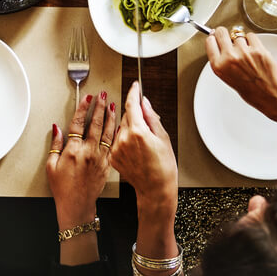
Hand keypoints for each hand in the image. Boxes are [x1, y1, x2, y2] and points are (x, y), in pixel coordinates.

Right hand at [47, 92, 116, 228]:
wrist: (77, 205)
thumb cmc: (63, 188)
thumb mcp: (51, 166)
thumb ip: (55, 145)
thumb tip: (57, 128)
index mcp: (73, 151)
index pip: (79, 123)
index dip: (83, 108)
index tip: (87, 98)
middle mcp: (88, 152)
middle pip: (95, 124)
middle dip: (99, 107)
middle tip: (102, 95)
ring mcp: (99, 158)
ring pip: (107, 132)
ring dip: (110, 117)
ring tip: (112, 105)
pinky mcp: (107, 164)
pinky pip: (112, 145)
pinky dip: (116, 133)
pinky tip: (119, 126)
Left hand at [109, 82, 176, 214]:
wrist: (155, 189)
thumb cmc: (164, 167)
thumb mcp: (163, 138)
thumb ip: (151, 117)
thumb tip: (144, 102)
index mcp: (138, 132)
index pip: (131, 104)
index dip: (133, 92)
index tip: (135, 86)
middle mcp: (124, 139)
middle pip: (126, 116)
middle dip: (135, 115)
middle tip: (147, 127)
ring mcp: (116, 148)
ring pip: (120, 128)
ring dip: (129, 129)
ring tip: (142, 144)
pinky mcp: (112, 157)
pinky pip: (117, 140)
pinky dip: (124, 141)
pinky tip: (135, 151)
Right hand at [205, 28, 276, 128]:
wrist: (272, 95)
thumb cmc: (253, 92)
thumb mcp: (229, 79)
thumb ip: (223, 62)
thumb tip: (221, 47)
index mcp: (219, 66)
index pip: (210, 41)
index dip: (214, 38)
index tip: (216, 36)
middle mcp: (230, 57)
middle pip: (221, 32)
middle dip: (225, 34)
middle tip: (229, 38)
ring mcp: (244, 52)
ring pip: (238, 35)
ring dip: (242, 41)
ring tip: (248, 54)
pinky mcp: (258, 48)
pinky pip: (251, 36)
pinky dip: (253, 41)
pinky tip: (255, 51)